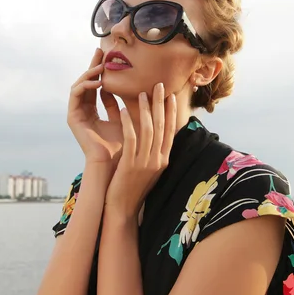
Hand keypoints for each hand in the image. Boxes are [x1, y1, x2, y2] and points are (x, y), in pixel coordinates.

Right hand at [67, 48, 123, 166]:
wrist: (112, 164)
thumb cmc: (121, 146)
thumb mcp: (123, 119)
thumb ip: (120, 104)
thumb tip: (125, 88)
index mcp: (92, 111)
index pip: (95, 85)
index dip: (100, 71)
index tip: (107, 56)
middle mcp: (82, 110)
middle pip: (85, 82)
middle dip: (93, 66)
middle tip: (100, 51)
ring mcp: (76, 113)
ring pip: (79, 85)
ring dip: (89, 74)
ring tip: (102, 67)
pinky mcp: (72, 117)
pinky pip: (76, 94)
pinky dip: (86, 85)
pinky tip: (99, 81)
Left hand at [104, 83, 176, 220]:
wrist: (122, 209)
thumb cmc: (132, 187)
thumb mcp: (147, 169)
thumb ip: (152, 152)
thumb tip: (155, 134)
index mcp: (163, 160)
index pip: (170, 131)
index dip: (171, 112)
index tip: (171, 95)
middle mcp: (158, 160)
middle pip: (163, 126)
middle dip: (161, 104)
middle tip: (160, 85)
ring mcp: (146, 163)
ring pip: (149, 130)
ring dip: (146, 109)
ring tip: (142, 92)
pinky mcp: (131, 165)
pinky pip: (131, 139)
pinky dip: (129, 123)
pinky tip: (125, 110)